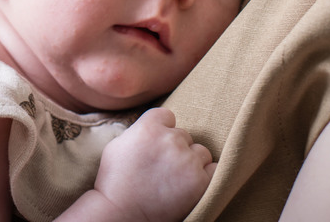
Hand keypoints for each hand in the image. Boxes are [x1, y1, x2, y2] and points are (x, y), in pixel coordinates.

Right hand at [90, 108, 213, 221]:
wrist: (122, 213)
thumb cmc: (115, 181)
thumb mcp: (118, 144)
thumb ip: (139, 130)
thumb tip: (155, 127)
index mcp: (149, 126)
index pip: (167, 116)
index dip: (162, 130)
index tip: (157, 144)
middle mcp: (171, 139)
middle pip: (184, 135)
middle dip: (176, 149)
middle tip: (163, 168)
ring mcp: (187, 160)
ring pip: (201, 152)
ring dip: (192, 162)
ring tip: (175, 179)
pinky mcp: (200, 181)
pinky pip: (214, 169)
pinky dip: (205, 176)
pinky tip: (191, 185)